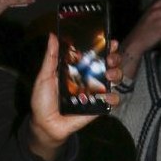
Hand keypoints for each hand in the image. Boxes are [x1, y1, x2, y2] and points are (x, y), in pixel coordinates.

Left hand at [28, 33, 121, 154]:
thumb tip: (53, 35)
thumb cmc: (43, 101)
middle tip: (110, 58)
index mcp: (78, 68)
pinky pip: (112, 101)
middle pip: (109, 64)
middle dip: (115, 58)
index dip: (106, 46)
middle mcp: (89, 78)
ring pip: (114, 79)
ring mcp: (95, 92)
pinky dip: (113, 97)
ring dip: (116, 74)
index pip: (96, 54)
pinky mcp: (98, 107)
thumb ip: (51, 57)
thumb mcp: (45, 76)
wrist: (44, 125)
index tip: (111, 41)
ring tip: (109, 75)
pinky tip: (108, 96)